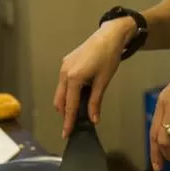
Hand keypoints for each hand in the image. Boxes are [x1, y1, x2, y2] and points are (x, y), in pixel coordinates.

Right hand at [55, 18, 133, 137]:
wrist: (108, 36)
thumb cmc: (108, 58)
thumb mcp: (103, 81)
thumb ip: (95, 101)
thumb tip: (93, 119)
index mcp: (74, 77)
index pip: (69, 105)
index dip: (68, 121)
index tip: (66, 134)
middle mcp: (64, 72)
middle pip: (60, 100)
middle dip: (65, 113)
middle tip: (73, 124)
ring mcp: (63, 67)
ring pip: (60, 92)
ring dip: (66, 103)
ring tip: (78, 110)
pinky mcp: (66, 63)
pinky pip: (63, 83)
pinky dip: (68, 92)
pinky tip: (79, 94)